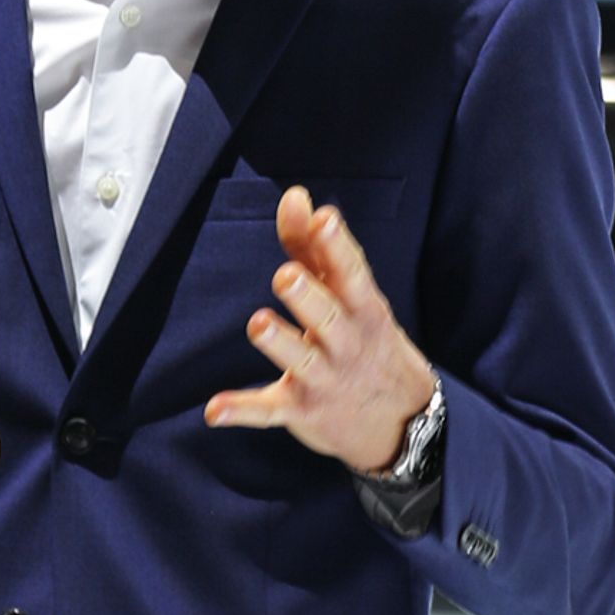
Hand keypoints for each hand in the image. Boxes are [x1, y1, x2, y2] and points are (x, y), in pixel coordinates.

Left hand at [204, 190, 434, 476]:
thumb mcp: (351, 295)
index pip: (351, 273)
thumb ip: (315, 246)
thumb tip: (294, 195)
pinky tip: (214, 411)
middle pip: (326, 316)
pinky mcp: (300, 409)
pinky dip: (242, 411)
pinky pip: (269, 411)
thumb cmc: (365, 339)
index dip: (337, 246)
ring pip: (301, 360)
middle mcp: (345, 342)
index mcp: (361, 308)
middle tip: (286, 275)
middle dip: (308, 296)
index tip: (324, 220)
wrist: (399, 419)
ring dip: (280, 343)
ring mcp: (323, 378)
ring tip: (259, 324)